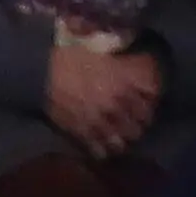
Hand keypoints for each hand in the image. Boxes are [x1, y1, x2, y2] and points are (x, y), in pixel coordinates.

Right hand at [45, 44, 162, 157]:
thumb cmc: (71, 54)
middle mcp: (119, 102)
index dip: (154, 94)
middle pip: (143, 120)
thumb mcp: (104, 46)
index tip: (150, 94)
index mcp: (126, 79)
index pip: (153, 92)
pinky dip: (103, 150)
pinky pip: (100, 149)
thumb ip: (123, 56)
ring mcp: (101, 121)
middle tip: (138, 118)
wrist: (41, 70)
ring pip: (124, 139)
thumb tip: (136, 53)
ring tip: (122, 136)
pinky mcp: (82, 132)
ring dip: (125, 138)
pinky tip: (103, 147)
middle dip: (143, 119)